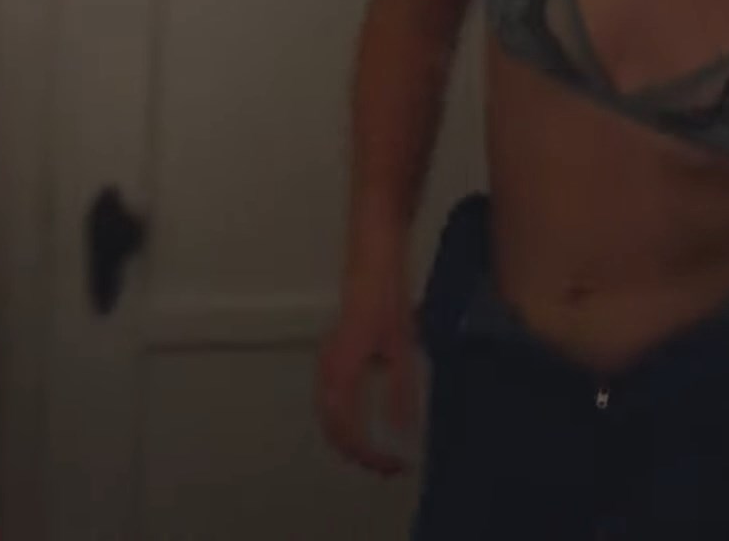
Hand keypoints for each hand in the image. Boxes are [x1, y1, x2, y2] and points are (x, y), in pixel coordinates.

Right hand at [316, 272, 420, 475]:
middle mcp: (327, 369)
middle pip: (331, 426)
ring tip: (377, 450)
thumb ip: (400, 392)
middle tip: (385, 465)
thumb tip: (402, 431)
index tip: (390, 463)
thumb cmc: (385, 298)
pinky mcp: (332, 356)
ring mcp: (326, 362)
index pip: (345, 429)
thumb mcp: (401, 347)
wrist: (370, 262)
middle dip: (356, 452)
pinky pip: (330, 399)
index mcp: (342, 371)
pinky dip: (345, 419)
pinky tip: (367, 421)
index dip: (367, 453)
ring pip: (328, 414)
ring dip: (349, 437)